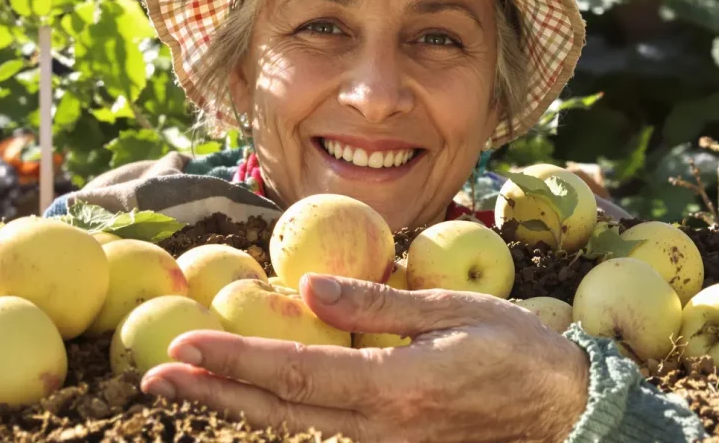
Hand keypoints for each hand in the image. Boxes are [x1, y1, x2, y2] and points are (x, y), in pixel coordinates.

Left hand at [140, 274, 590, 441]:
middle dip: (213, 391)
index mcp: (394, 389)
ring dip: (237, 400)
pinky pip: (323, 425)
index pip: (296, 373)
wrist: (563, 410)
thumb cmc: (516, 349)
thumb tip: (308, 291)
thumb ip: (376, 305)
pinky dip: (278, 407)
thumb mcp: (452, 310)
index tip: (185, 342)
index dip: (236, 358)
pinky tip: (250, 391)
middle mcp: (379, 426)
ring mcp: (384, 442)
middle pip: (280, 411)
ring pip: (295, 424)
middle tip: (154, 375)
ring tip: (185, 381)